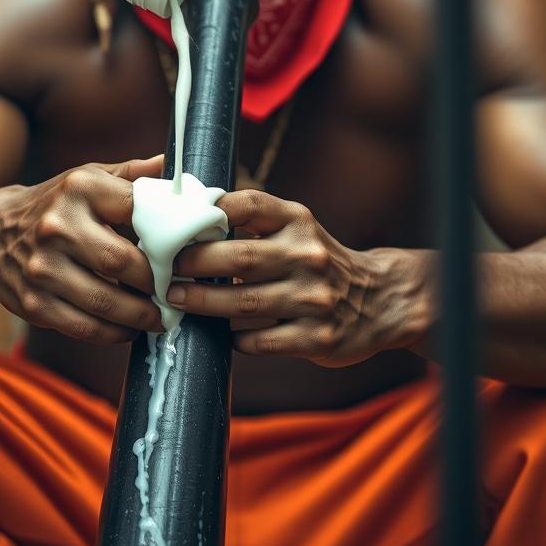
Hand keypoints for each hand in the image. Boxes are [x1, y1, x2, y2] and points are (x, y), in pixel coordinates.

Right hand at [0, 157, 164, 342]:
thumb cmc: (56, 205)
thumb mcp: (89, 178)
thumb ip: (133, 175)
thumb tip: (175, 169)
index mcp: (80, 189)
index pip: (137, 209)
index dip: (169, 234)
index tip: (188, 252)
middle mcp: (57, 226)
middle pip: (122, 261)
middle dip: (157, 281)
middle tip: (177, 290)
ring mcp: (42, 268)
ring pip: (105, 301)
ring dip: (140, 315)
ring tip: (160, 316)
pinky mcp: (33, 304)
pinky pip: (84, 327)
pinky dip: (114, 333)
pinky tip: (129, 329)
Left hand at [166, 190, 432, 365]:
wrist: (380, 301)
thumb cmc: (318, 261)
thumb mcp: (297, 228)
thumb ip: (254, 221)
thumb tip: (190, 211)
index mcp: (299, 221)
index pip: (250, 205)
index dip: (211, 210)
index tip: (179, 222)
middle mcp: (307, 256)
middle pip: (239, 258)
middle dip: (195, 264)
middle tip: (166, 269)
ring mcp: (313, 299)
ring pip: (244, 304)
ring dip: (204, 303)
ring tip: (177, 299)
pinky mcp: (315, 339)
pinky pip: (260, 341)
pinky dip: (235, 336)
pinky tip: (220, 331)